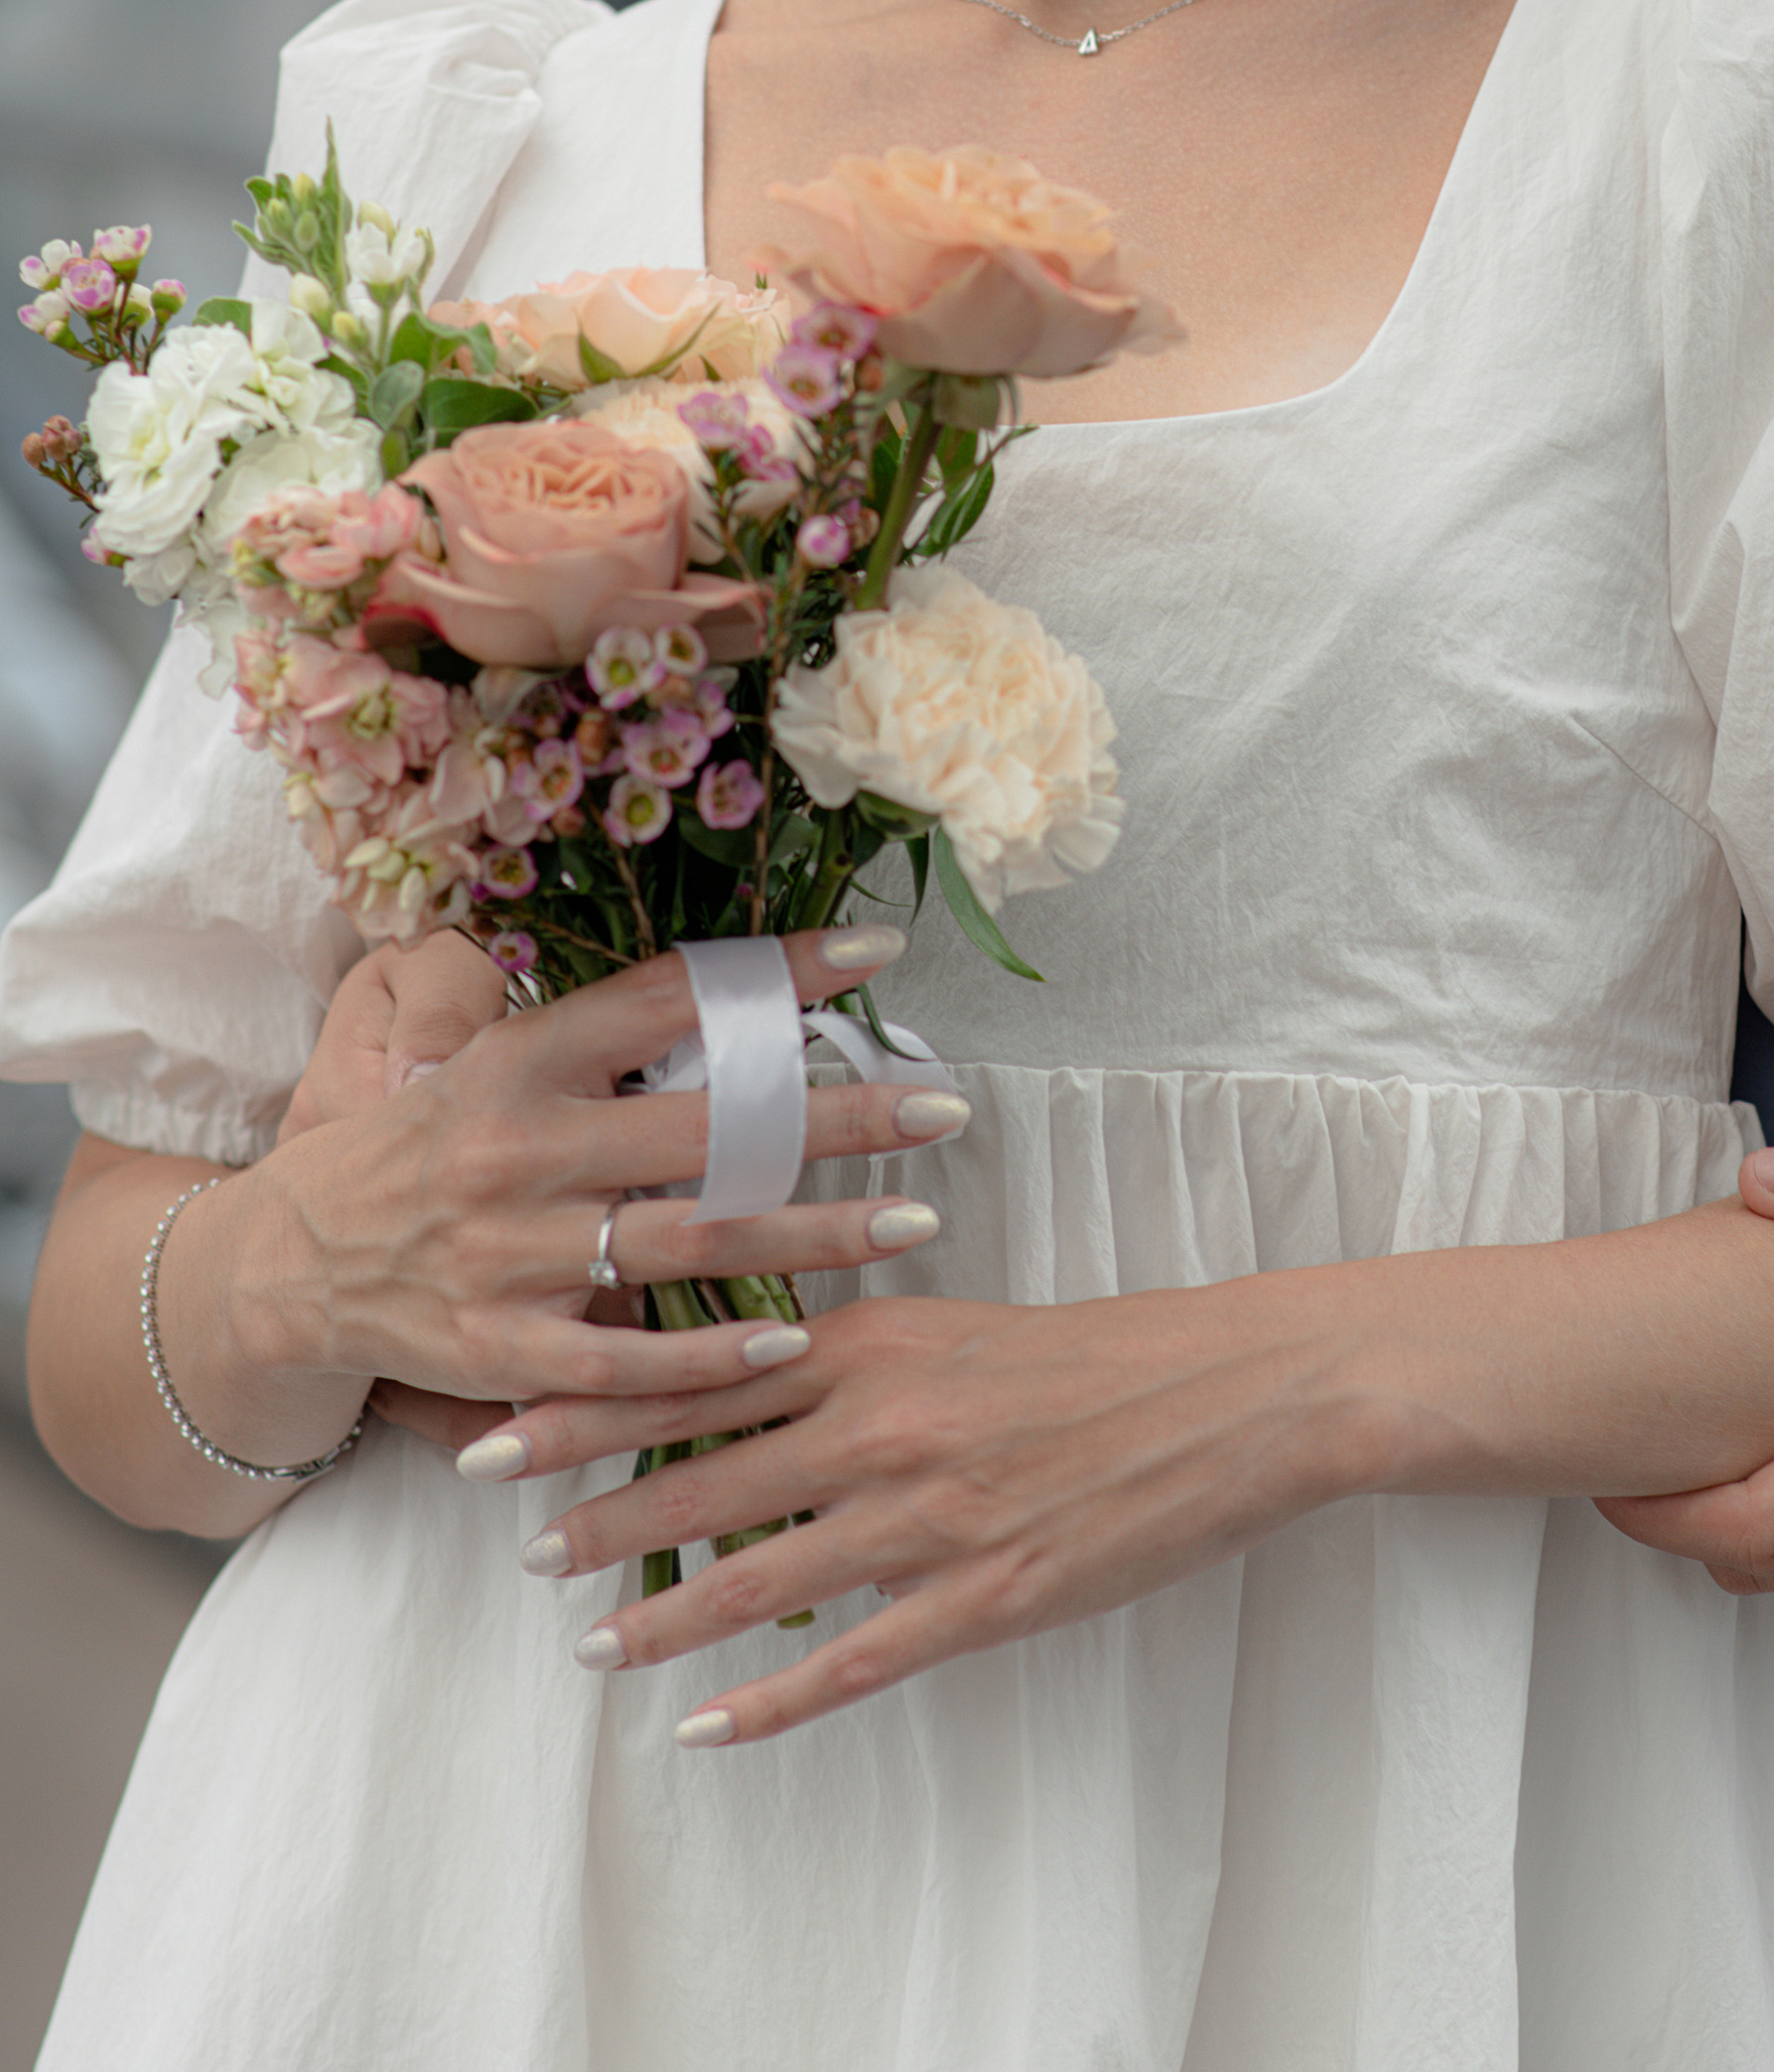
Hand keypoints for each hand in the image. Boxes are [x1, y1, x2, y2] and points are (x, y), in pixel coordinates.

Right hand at [209, 928, 973, 1450]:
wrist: (289, 1265)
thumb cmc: (420, 1147)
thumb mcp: (487, 1058)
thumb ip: (597, 1038)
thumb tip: (734, 1001)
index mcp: (523, 1059)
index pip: (670, 998)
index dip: (776, 973)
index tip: (878, 953)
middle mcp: (520, 1148)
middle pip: (710, 1128)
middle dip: (837, 1119)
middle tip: (943, 1109)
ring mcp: (510, 1255)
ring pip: (690, 1244)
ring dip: (812, 1236)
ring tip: (913, 1220)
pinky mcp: (501, 1350)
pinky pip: (628, 1361)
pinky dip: (716, 1358)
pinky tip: (797, 1343)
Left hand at [474, 1269, 1362, 1746]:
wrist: (1230, 1392)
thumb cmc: (1096, 1354)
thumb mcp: (958, 1325)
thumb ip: (855, 1353)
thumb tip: (747, 1373)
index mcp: (877, 1342)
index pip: (697, 1374)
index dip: (590, 1407)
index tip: (503, 1428)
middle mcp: (885, 1423)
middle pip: (703, 1474)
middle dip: (598, 1515)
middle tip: (518, 1546)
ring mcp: (931, 1517)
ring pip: (760, 1574)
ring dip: (662, 1617)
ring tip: (590, 1645)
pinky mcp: (983, 1595)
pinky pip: (850, 1661)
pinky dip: (768, 1700)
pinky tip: (707, 1727)